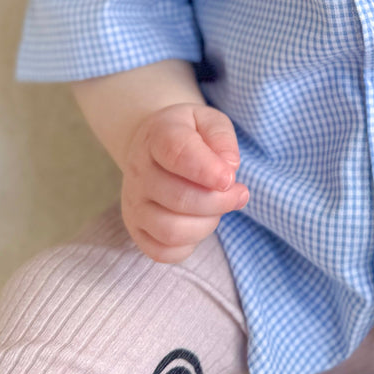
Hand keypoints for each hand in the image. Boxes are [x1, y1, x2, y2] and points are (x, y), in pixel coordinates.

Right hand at [120, 102, 249, 262]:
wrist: (153, 147)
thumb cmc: (189, 134)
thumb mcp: (209, 121)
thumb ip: (222, 137)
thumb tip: (229, 166)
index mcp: (157, 136)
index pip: (177, 153)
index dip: (206, 170)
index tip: (230, 179)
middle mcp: (138, 171)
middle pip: (179, 198)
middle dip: (219, 201)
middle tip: (240, 193)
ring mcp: (133, 203)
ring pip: (171, 230)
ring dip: (207, 224)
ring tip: (220, 208)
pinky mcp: (136, 229)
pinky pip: (163, 252)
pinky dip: (189, 244)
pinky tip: (200, 223)